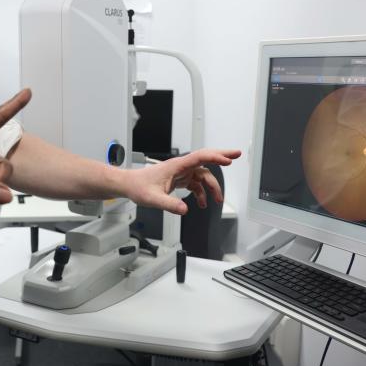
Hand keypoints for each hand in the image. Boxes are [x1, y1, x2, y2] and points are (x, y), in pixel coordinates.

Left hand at [123, 149, 241, 213]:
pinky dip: (201, 193)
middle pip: (205, 159)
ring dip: (211, 187)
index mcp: (176, 166)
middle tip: (236, 156)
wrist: (129, 185)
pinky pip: (195, 184)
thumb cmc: (138, 186)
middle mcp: (181, 167)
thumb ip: (170, 204)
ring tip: (217, 200)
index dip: (215, 157)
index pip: (200, 157)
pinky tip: (201, 203)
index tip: (228, 159)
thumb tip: (185, 209)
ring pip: (202, 176)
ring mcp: (181, 173)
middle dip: (221, 157)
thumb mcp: (153, 199)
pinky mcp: (179, 180)